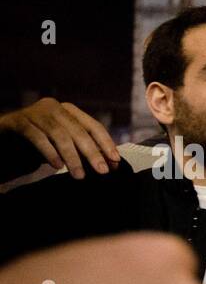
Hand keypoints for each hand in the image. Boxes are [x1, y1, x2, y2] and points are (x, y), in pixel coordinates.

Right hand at [0, 98, 119, 178]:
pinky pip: (37, 136)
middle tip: (102, 171)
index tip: (116, 160)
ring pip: (59, 134)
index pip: (93, 125)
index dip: (105, 143)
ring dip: (72, 156)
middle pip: (78, 130)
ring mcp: (35, 112)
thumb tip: (112, 164)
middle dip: (92, 152)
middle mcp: (54, 107)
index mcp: (69, 111)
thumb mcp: (65, 147)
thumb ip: (85, 152)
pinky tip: (57, 165)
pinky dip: (49, 152)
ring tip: (79, 175)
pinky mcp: (18, 121)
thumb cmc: (39, 143)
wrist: (5, 138)